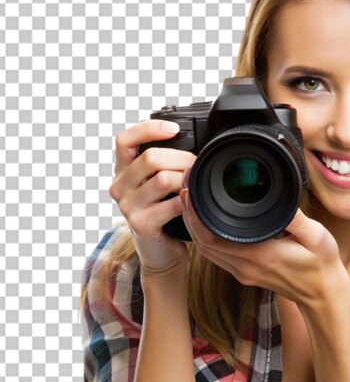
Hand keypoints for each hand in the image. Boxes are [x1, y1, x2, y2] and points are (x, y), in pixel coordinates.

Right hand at [109, 120, 196, 276]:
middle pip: (151, 157)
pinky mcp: (141, 224)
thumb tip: (194, 144)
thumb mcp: (158, 184)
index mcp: (123, 170)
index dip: (149, 129)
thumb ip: (165, 164)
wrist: (161, 253)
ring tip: (196, 185)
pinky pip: (172, 204)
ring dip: (187, 179)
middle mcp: (120, 186)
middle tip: (198, 166)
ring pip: (163, 179)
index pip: (125, 139)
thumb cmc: (164, 213)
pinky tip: (193, 203)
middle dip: (182, 158)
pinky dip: (188, 201)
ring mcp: (128, 206)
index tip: (175, 129)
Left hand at [179, 185, 349, 314]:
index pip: (213, 236)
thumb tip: (281, 202)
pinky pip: (216, 256)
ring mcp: (244, 273)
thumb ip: (298, 220)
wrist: (323, 295)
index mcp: (260, 254)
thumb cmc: (322, 265)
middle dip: (189, 217)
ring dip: (195, 228)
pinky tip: (206, 223)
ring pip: (206, 252)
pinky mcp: (246, 274)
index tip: (191, 191)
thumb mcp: (318, 237)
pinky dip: (205, 239)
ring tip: (191, 202)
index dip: (196, 215)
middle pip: (202, 243)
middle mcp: (246, 266)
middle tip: (186, 189)